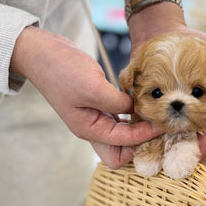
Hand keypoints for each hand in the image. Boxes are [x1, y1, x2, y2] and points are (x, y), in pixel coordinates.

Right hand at [10, 25, 161, 167]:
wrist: (42, 53)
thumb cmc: (62, 70)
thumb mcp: (93, 87)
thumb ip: (118, 102)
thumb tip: (137, 108)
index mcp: (88, 129)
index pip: (124, 144)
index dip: (145, 135)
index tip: (162, 122)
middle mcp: (92, 128)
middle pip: (121, 152)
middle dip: (140, 143)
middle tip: (156, 125)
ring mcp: (95, 117)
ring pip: (122, 135)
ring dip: (138, 128)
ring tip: (154, 114)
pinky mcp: (98, 104)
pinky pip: (119, 118)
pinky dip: (132, 114)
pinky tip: (141, 101)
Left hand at [127, 3, 205, 173]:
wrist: (162, 32)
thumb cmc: (196, 44)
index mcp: (205, 107)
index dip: (204, 148)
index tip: (200, 161)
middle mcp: (185, 114)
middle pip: (183, 141)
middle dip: (179, 157)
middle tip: (173, 172)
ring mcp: (165, 111)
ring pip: (162, 137)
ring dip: (157, 151)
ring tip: (151, 167)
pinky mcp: (146, 105)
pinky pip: (143, 123)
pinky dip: (139, 135)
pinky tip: (134, 150)